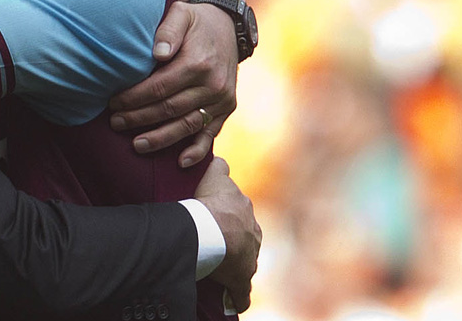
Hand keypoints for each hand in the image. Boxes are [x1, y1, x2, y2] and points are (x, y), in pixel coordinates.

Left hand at [109, 0, 237, 163]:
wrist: (227, 26)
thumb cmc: (194, 21)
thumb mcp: (181, 15)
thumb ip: (168, 31)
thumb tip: (157, 53)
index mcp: (198, 63)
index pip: (159, 88)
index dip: (133, 98)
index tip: (112, 103)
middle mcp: (212, 85)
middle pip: (169, 109)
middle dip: (139, 119)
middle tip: (115, 123)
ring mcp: (222, 99)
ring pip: (187, 126)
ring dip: (161, 139)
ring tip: (136, 145)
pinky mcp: (227, 109)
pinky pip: (211, 134)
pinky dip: (197, 151)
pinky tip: (181, 162)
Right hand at [194, 157, 259, 312]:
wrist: (211, 228)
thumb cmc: (209, 202)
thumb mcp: (214, 175)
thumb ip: (219, 166)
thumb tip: (219, 159)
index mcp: (245, 212)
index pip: (240, 213)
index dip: (230, 216)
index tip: (221, 221)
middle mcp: (252, 232)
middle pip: (245, 236)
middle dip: (234, 240)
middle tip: (214, 243)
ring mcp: (249, 256)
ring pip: (244, 261)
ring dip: (234, 265)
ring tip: (218, 269)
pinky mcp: (241, 278)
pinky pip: (241, 291)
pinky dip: (237, 297)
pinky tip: (233, 302)